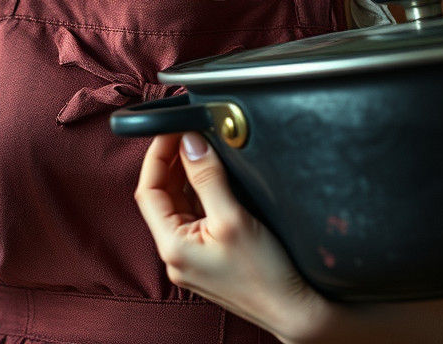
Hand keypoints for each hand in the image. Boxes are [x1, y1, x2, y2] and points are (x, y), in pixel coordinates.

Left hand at [134, 131, 322, 341]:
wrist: (294, 311)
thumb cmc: (265, 275)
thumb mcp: (233, 217)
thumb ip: (207, 177)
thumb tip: (189, 142)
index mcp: (172, 245)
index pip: (148, 190)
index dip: (156, 155)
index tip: (172, 130)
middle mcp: (175, 252)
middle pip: (161, 195)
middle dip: (171, 161)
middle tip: (188, 133)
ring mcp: (191, 254)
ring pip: (178, 203)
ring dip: (186, 174)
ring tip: (201, 147)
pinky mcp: (208, 254)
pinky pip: (195, 213)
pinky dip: (200, 190)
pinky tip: (213, 175)